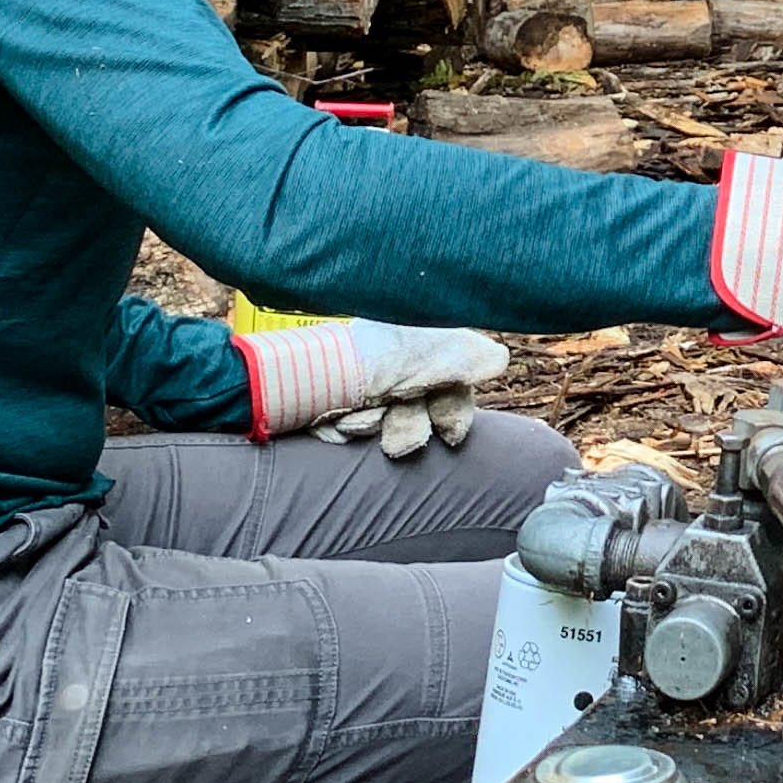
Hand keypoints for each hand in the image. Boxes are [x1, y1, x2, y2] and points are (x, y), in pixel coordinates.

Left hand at [234, 317, 510, 452]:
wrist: (282, 380)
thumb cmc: (352, 359)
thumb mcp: (412, 357)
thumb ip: (460, 359)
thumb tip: (500, 358)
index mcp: (413, 339)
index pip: (452, 376)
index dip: (454, 409)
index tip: (451, 434)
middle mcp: (390, 360)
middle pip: (420, 405)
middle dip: (409, 427)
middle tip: (398, 443)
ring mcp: (361, 381)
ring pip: (386, 421)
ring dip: (374, 427)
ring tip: (352, 421)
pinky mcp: (335, 401)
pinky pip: (352, 425)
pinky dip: (344, 427)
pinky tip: (332, 423)